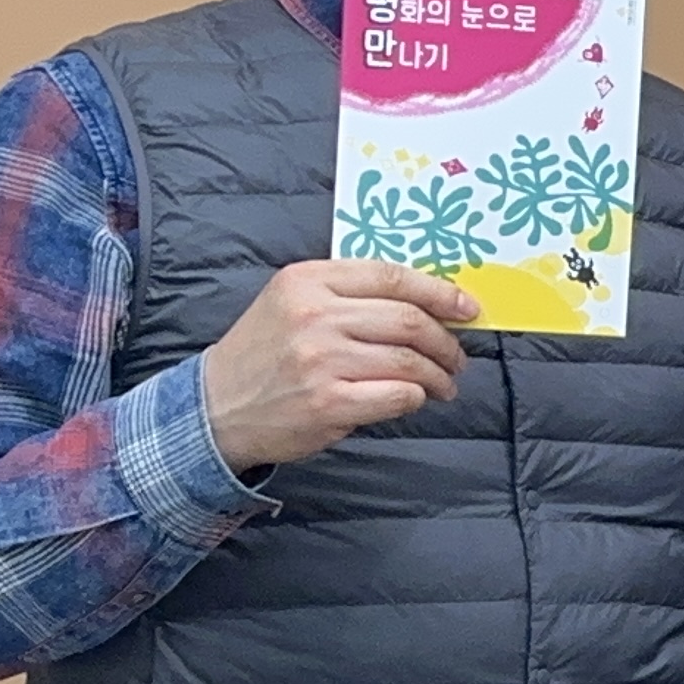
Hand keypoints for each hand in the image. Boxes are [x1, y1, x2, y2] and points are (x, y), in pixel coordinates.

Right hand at [196, 258, 477, 471]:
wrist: (216, 407)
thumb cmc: (265, 353)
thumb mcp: (293, 302)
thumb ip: (349, 294)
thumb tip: (429, 302)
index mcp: (307, 280)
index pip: (392, 277)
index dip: (440, 292)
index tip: (468, 308)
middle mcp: (314, 315)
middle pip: (408, 320)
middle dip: (446, 341)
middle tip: (457, 358)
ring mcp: (320, 360)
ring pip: (409, 360)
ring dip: (438, 374)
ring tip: (444, 384)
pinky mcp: (329, 401)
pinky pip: (399, 395)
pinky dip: (416, 397)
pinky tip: (414, 399)